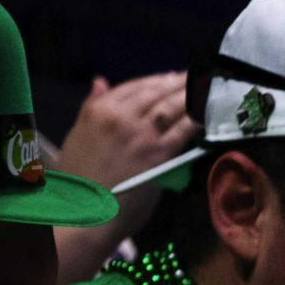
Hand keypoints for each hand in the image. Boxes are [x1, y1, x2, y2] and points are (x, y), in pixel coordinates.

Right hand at [55, 73, 196, 189]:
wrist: (87, 208)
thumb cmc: (80, 176)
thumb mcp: (77, 133)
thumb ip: (92, 105)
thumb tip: (101, 81)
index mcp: (99, 109)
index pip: (133, 87)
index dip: (156, 80)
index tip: (172, 76)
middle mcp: (121, 116)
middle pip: (155, 93)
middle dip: (177, 83)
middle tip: (196, 76)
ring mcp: (142, 134)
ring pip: (170, 108)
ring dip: (190, 96)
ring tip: (206, 88)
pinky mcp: (160, 154)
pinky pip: (182, 131)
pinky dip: (196, 120)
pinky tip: (207, 114)